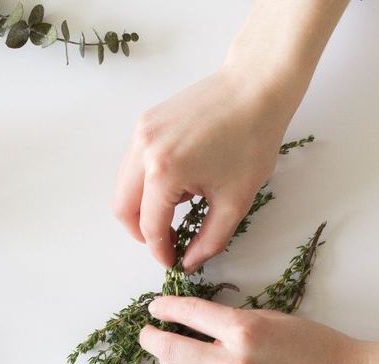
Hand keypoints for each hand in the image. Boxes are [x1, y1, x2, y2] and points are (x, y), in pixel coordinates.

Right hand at [112, 67, 293, 271]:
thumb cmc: (252, 138)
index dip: (160, 251)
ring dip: (142, 208)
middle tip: (166, 241)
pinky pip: (132, 165)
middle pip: (122, 208)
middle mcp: (143, 151)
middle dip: (141, 232)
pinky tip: (176, 183)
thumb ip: (208, 240)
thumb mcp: (235, 201)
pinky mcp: (144, 123)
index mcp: (164, 172)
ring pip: (123, 187)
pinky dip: (145, 184)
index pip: (149, 226)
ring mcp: (140, 133)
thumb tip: (189, 262)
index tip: (173, 261)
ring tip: (175, 211)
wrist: (255, 85)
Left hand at [139, 296, 374, 363]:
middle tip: (146, 333)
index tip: (156, 307)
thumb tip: (197, 322)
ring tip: (167, 354)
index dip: (167, 308)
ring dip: (167, 363)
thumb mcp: (274, 319)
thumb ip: (233, 322)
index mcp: (245, 332)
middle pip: (172, 350)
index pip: (190, 314)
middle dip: (151, 339)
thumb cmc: (317, 349)